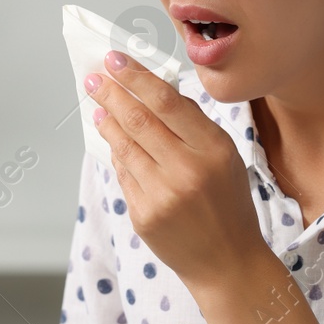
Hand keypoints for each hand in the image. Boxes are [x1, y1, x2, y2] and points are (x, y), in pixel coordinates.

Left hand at [85, 50, 264, 291]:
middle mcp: (187, 170)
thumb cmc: (228, 205)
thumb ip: (193, 126)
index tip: (116, 60)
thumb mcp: (226, 158)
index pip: (166, 102)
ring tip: (97, 105)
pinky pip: (123, 175)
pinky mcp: (143, 215)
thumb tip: (154, 91)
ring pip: (124, 146)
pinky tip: (111, 140)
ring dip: (107, 121)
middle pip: (138, 120)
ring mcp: (161, 195)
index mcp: (213, 149)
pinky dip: (116, 155)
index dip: (136, 78)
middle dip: (112, 93)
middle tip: (95, 77)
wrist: (227, 262)